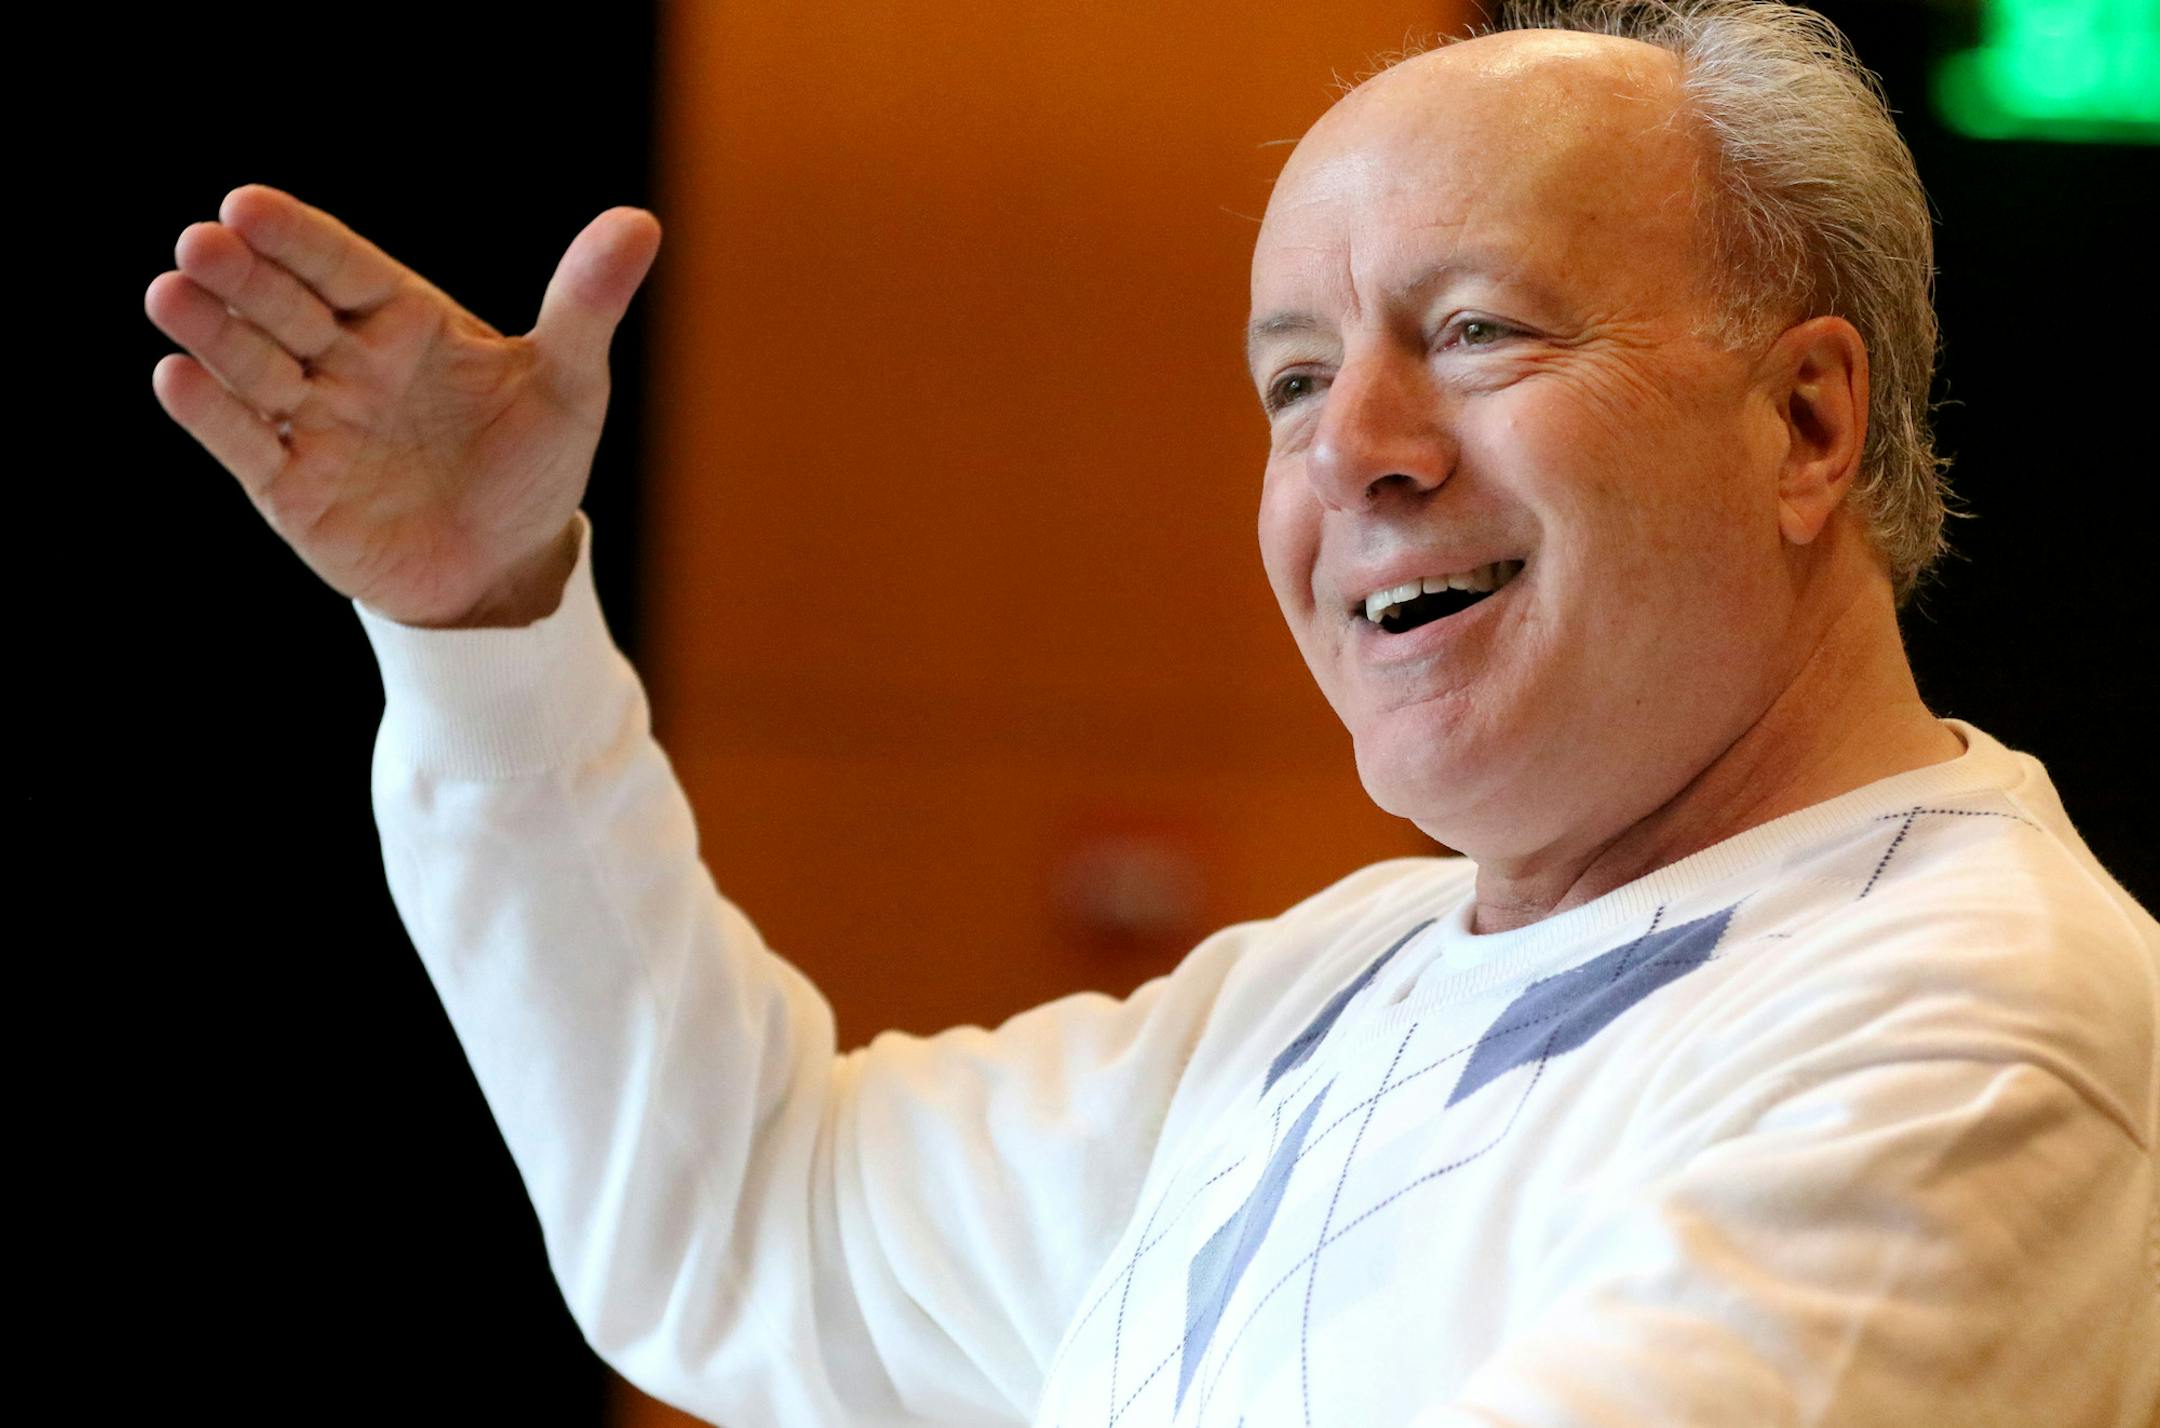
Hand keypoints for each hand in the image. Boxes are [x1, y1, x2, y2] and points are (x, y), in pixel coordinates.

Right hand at [146, 184, 661, 626]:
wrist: (510, 571)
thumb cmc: (535, 467)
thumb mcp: (569, 385)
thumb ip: (586, 303)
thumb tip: (642, 222)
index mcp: (406, 321)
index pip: (342, 264)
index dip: (296, 237)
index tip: (248, 204)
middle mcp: (347, 361)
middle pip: (284, 306)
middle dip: (240, 276)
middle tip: (199, 243)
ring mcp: (315, 421)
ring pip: (252, 366)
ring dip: (211, 333)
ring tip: (170, 295)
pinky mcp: (293, 486)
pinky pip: (246, 442)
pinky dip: (212, 412)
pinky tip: (178, 377)